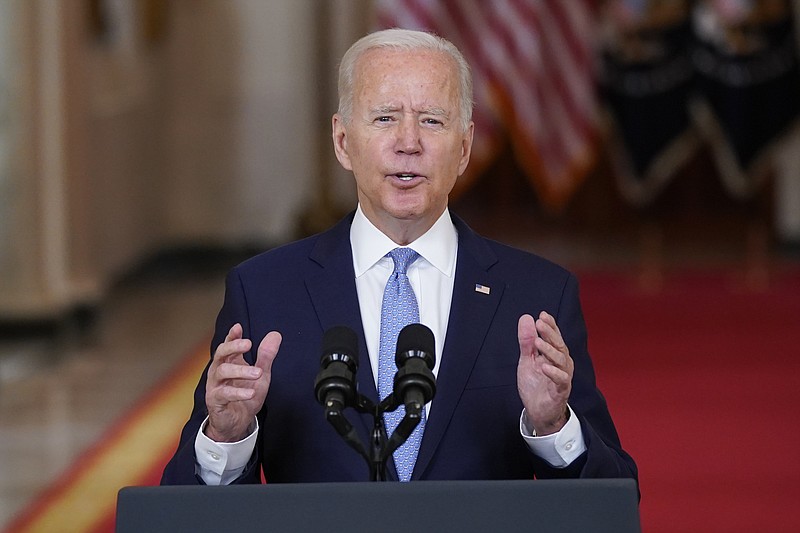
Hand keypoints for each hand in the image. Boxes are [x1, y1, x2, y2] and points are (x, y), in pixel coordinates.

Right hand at [204, 323, 280, 441]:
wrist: (238, 422)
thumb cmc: (246, 395)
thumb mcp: (261, 374)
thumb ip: (266, 356)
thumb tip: (275, 335)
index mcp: (230, 362)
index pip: (228, 344)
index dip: (232, 335)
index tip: (238, 327)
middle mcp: (220, 371)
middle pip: (221, 353)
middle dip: (233, 346)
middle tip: (248, 344)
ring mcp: (216, 385)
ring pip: (222, 371)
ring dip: (241, 370)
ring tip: (257, 372)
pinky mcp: (215, 400)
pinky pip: (224, 394)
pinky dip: (238, 393)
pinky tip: (250, 393)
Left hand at [517, 312, 573, 435]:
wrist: (537, 412)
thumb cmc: (535, 385)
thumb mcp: (527, 360)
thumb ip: (527, 341)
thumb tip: (526, 318)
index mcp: (554, 355)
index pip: (554, 336)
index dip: (550, 325)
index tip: (542, 315)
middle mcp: (561, 363)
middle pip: (559, 345)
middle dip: (550, 333)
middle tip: (540, 323)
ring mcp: (562, 376)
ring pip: (561, 360)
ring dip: (550, 350)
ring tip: (538, 342)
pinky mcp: (561, 391)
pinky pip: (561, 380)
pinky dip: (553, 373)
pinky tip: (544, 366)